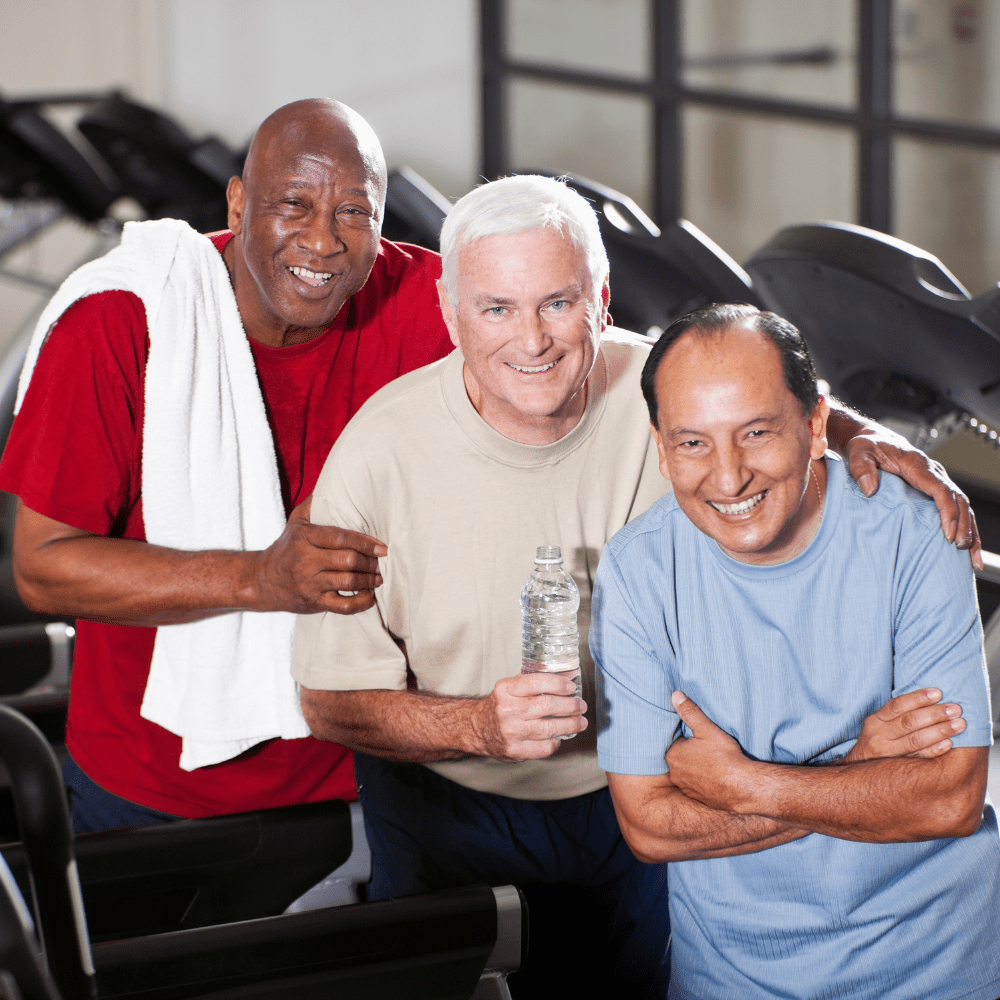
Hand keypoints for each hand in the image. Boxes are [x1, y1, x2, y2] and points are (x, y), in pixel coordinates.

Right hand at [251, 496, 386, 614]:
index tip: (382, 547)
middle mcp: (306, 561)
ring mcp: (310, 584)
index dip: (365, 542)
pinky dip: (361, 603)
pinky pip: (343, 606)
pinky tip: (370, 596)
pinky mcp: (314, 602)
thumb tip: (335, 485)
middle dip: (370, 562)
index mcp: (305, 538)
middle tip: (382, 562)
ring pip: (348, 582)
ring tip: (378, 577)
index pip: (341, 538)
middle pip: (348, 561)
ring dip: (369, 580)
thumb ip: (315, 504)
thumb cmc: (287, 547)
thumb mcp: (296, 521)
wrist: (262, 580)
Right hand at [472, 672, 586, 762]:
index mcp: (506, 689)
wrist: (477, 728)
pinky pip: (544, 747)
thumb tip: (567, 676)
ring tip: (580, 722)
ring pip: (549, 728)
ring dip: (570, 725)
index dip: (558, 684)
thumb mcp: (511, 687)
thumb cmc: (501, 705)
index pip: (536, 682)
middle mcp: (507, 710)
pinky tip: (560, 736)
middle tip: (581, 705)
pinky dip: (556, 741)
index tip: (571, 687)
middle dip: (570, 706)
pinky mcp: (515, 750)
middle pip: (547, 706)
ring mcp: (511, 732)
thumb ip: (534, 682)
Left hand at [665, 691, 752, 811]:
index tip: (700, 739)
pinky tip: (716, 777)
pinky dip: (704, 781)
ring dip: (696, 768)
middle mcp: (675, 773)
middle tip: (709, 750)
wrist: (742, 787)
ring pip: (688, 773)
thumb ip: (690, 712)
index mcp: (673, 755)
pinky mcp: (698, 799)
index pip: (676, 742)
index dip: (689, 739)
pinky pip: (697, 786)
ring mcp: (686, 788)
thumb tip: (675, 695)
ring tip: (714, 763)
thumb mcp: (707, 729)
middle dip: (691, 753)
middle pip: (680, 758)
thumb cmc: (724, 756)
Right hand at [842, 688, 964, 762]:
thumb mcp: (877, 725)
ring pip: (915, 740)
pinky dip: (934, 750)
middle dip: (935, 714)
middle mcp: (878, 735)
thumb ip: (895, 716)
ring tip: (959, 725)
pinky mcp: (895, 768)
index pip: (897, 705)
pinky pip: (918, 758)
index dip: (918, 698)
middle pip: (909, 722)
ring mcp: (887, 753)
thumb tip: (928, 700)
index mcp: (875, 721)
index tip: (938, 693)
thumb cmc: (875, 743)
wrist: (857, 771)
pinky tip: (949, 744)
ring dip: (940, 731)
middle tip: (955, 709)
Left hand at [844, 426, 980, 568]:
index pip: (941, 490)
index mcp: (918, 465)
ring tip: (972, 558)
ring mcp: (936, 480)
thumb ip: (862, 469)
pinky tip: (966, 547)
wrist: (871, 438)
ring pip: (962, 506)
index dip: (948, 512)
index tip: (947, 534)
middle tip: (960, 549)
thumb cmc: (866, 445)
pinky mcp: (933, 489)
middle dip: (964, 526)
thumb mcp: (858, 452)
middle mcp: (933, 472)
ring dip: (970, 530)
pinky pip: (954, 508)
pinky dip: (963, 527)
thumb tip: (870, 489)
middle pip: (958, 500)